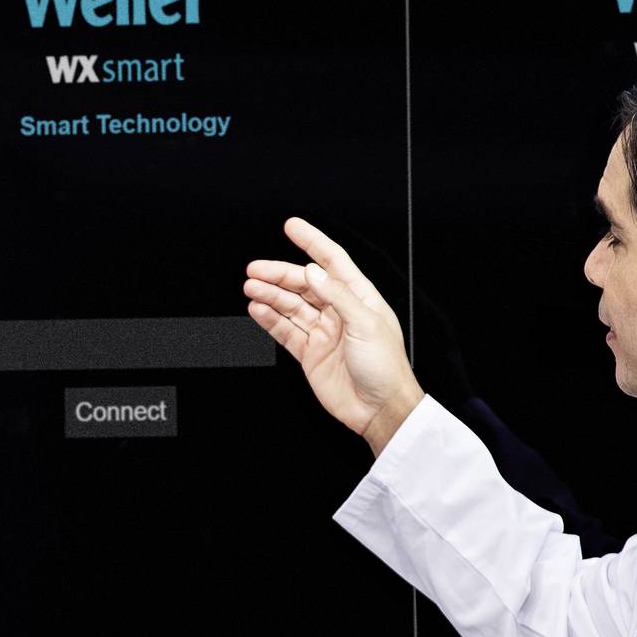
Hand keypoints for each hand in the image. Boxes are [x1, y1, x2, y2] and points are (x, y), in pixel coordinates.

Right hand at [244, 216, 426, 454]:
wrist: (380, 409)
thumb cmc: (385, 367)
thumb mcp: (366, 323)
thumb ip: (337, 295)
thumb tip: (313, 271)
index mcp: (359, 297)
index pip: (332, 261)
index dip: (312, 242)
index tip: (292, 226)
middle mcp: (339, 311)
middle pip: (304, 284)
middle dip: (279, 274)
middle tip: (255, 269)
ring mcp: (323, 332)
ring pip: (291, 306)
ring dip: (271, 295)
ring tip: (251, 287)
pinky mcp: (310, 354)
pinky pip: (286, 331)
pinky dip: (270, 319)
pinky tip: (257, 309)